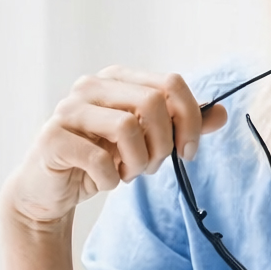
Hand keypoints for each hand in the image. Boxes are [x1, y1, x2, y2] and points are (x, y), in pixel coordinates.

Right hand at [0, 66, 228, 229]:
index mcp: (117, 79)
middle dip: (163, 143)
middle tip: (153, 167)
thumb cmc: (100, 160)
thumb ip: (180, 126)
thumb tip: (220, 113)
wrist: (49, 190)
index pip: (170, 83)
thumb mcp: (146, 143)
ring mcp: (68, 110)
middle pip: (153, 102)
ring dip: (138, 162)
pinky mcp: (52, 138)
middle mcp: (91, 86)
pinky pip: (100, 159)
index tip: (188, 152)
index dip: (189, 119)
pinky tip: (104, 182)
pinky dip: (111, 179)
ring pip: (128, 127)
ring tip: (127, 173)